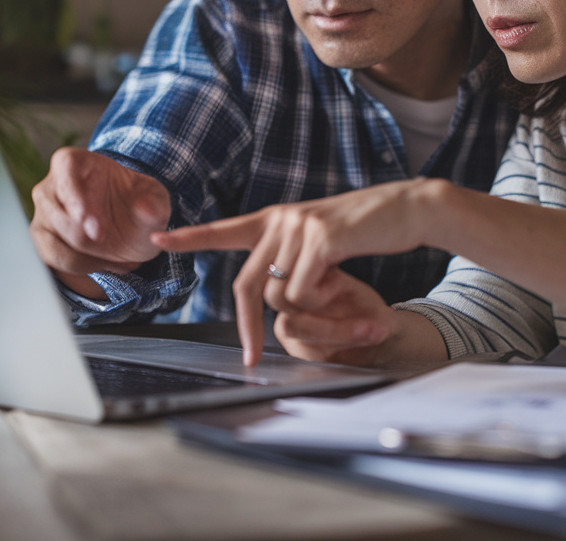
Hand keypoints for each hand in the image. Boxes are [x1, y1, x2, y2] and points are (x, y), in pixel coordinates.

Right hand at [30, 148, 171, 298]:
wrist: (129, 223)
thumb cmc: (137, 202)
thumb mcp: (154, 199)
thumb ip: (154, 203)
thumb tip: (147, 209)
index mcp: (73, 161)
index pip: (65, 170)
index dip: (76, 198)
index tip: (95, 229)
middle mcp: (51, 185)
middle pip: (57, 214)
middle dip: (85, 238)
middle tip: (119, 250)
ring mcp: (43, 213)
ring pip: (54, 243)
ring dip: (90, 258)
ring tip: (124, 260)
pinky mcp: (42, 238)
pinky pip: (54, 259)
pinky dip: (84, 267)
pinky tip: (109, 264)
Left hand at [153, 179, 435, 363]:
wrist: (407, 209)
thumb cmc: (366, 229)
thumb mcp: (319, 239)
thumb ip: (291, 254)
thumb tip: (274, 290)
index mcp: (276, 218)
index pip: (225, 229)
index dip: (191, 236)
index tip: (159, 238)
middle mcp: (280, 219)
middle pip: (246, 284)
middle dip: (247, 326)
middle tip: (250, 357)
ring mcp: (298, 226)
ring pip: (278, 293)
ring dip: (304, 307)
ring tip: (334, 291)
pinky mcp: (320, 239)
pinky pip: (302, 291)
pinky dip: (320, 300)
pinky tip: (342, 282)